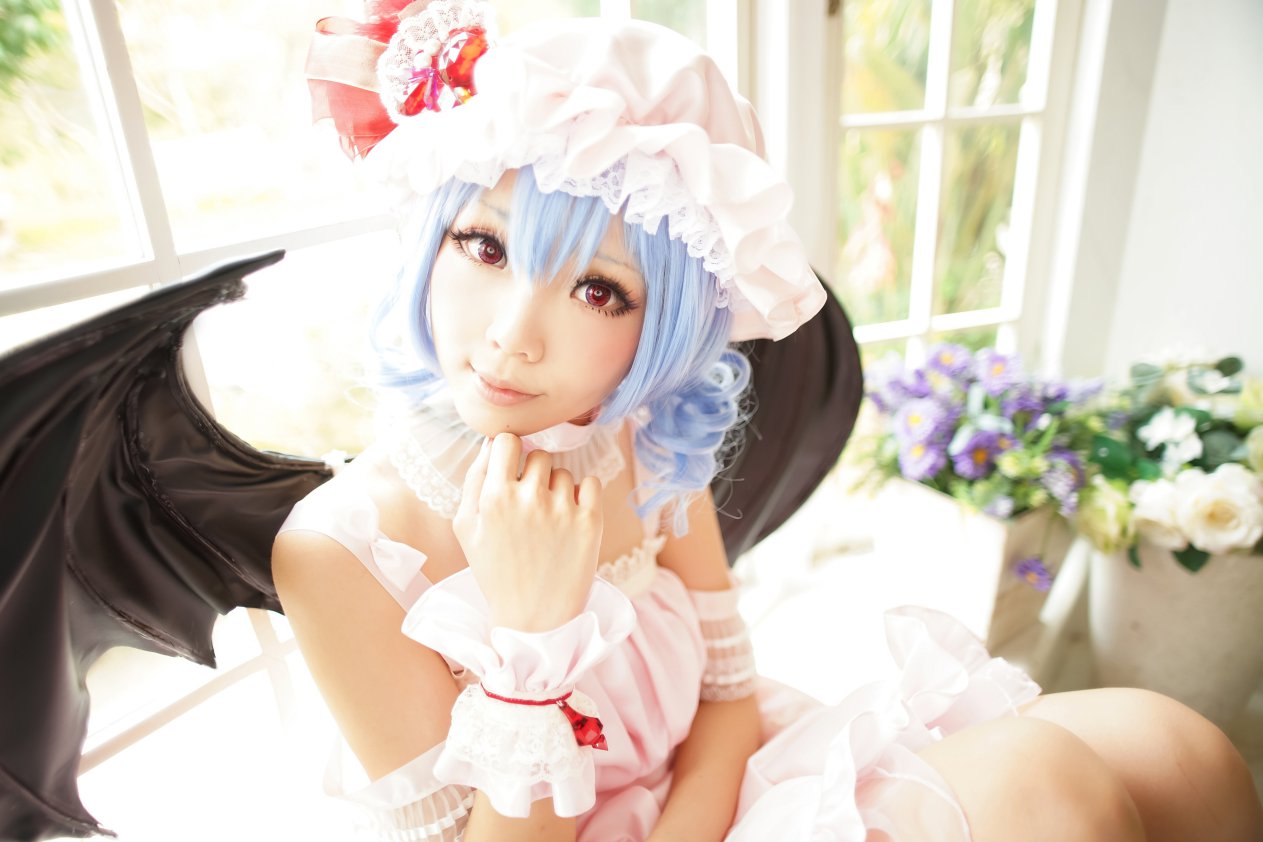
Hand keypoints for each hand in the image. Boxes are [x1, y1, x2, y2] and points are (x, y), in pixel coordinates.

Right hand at [453, 433, 603, 631]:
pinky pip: (591, 483)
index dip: (509, 453)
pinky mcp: (590, 522)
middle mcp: (529, 498)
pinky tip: (570, 518)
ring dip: (557, 490)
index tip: (512, 469)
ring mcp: (562, 509)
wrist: (533, 619)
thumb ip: (473, 481)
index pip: (507, 441)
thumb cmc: (495, 572)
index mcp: (494, 497)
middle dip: (533, 475)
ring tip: (547, 524)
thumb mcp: (466, 528)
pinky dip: (583, 495)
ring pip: (563, 473)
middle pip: (538, 456)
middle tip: (529, 508)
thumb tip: (490, 444)